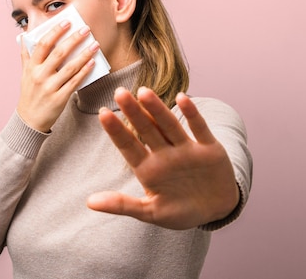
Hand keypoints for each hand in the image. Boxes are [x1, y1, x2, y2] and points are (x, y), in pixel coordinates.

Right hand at [16, 21, 98, 132]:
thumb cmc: (29, 94)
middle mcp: (39, 76)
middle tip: (86, 29)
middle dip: (74, 39)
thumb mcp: (24, 74)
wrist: (29, 120)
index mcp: (31, 67)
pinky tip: (92, 63)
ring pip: (70, 67)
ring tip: (95, 45)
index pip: (43, 45)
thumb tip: (25, 37)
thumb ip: (26, 55)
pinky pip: (75, 82)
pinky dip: (84, 72)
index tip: (67, 22)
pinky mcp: (60, 99)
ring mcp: (50, 88)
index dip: (56, 32)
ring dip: (84, 54)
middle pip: (59, 53)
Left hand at [87, 87, 239, 229]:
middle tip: (119, 93)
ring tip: (144, 92)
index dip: (116, 131)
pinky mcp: (209, 148)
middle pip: (147, 129)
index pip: (129, 146)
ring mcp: (186, 149)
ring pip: (169, 125)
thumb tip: (89, 202)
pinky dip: (192, 114)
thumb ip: (122, 205)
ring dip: (158, 110)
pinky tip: (182, 98)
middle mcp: (165, 154)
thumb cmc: (180, 211)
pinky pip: (199, 128)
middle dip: (134, 112)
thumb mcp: (151, 212)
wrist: (216, 211)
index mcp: (148, 169)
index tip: (102, 114)